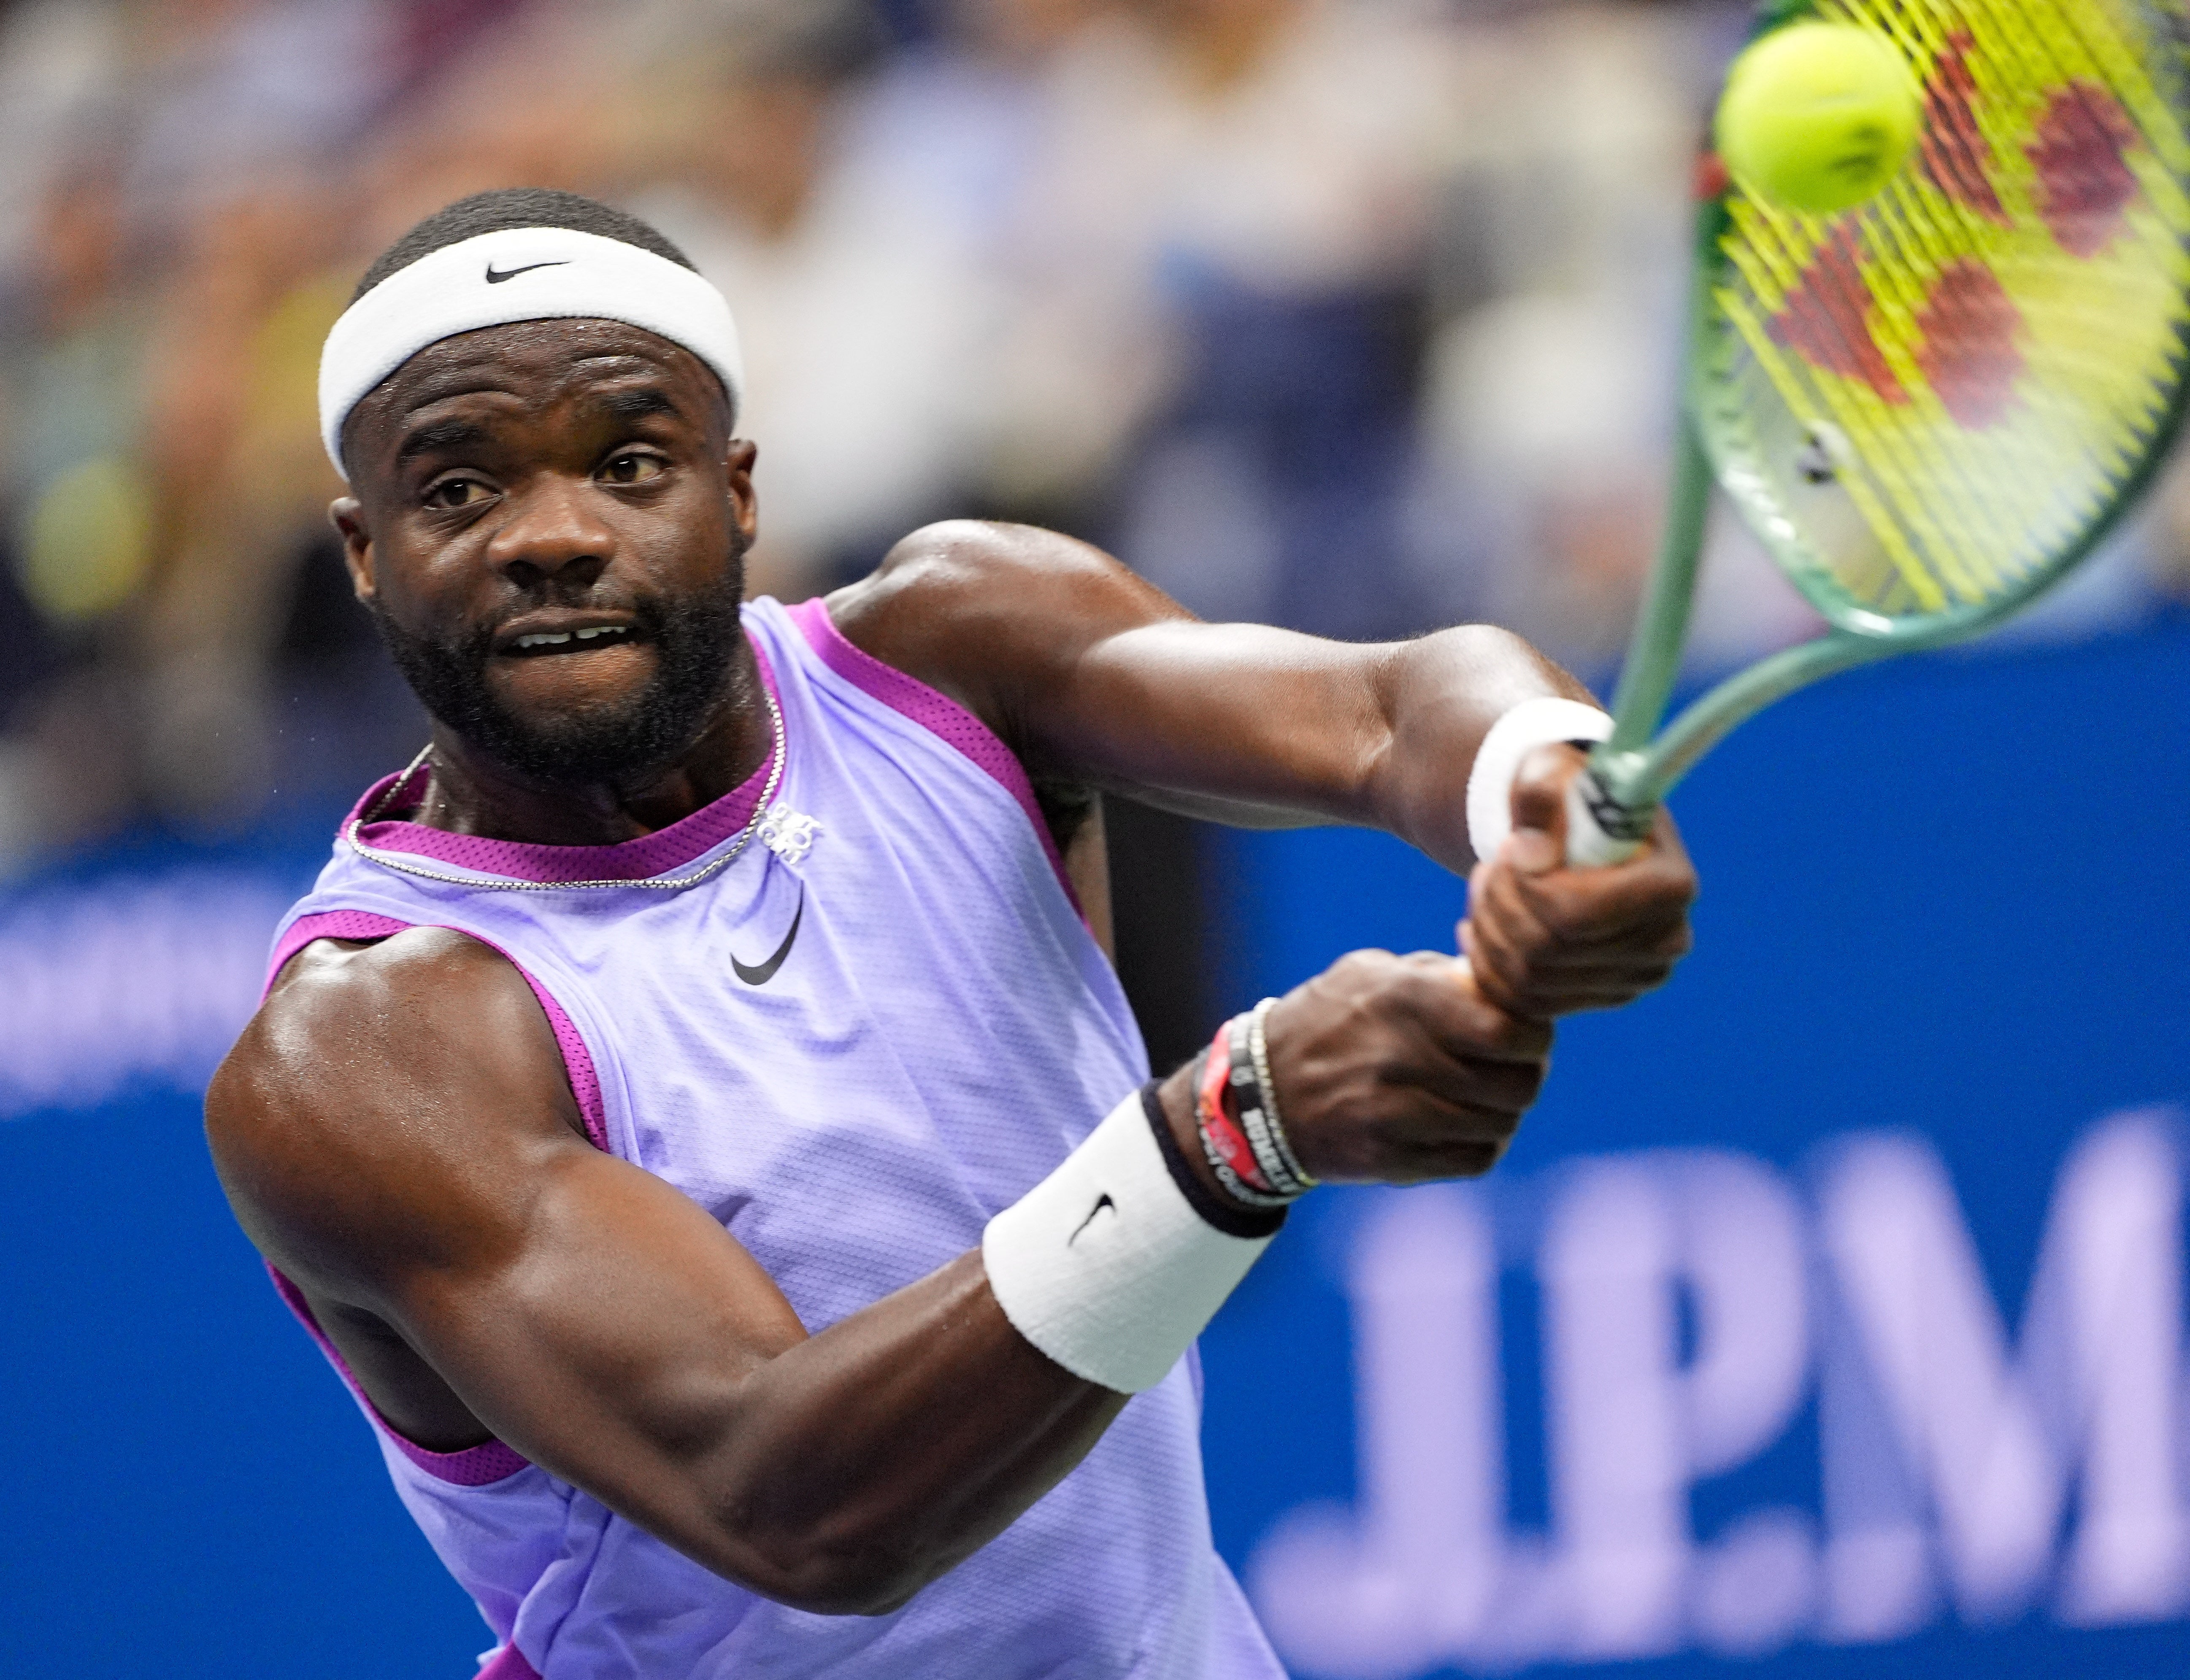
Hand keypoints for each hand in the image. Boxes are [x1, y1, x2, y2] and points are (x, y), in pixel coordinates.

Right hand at [1255, 950, 1552, 1184]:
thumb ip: (1438, 974)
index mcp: (1403, 999)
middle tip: (1514, 1068)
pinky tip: (1464, 1127)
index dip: (1535, 1035)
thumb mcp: (1371, 974)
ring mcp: (1392, 1113)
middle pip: (1516, 1084)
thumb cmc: (1328, 1022)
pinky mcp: (1388, 1158)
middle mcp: (1399, 1056)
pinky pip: (1474, 1159)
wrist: (1258, 1095)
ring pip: (1500, 1124)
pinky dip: (1482, 1145)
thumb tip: (1506, 976)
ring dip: (1503, 1112)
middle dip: (1527, 1076)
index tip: (1526, 1033)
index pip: (1510, 1029)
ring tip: (1484, 1097)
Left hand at [1461, 743, 1696, 1016]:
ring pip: (1528, 981)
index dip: (1527, 886)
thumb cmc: (1567, 796)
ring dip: (1489, 929)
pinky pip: (1523, 1004)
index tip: (1513, 846)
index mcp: (1671, 885)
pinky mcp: (1596, 999)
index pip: (1579, 913)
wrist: (1576, 834)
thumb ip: (1540, 789)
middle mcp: (1665, 942)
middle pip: (1548, 950)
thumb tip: (1530, 851)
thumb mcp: (1550, 768)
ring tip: (1487, 886)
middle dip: (1501, 902)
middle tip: (1491, 864)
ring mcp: (1631, 978)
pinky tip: (1480, 923)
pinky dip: (1487, 964)